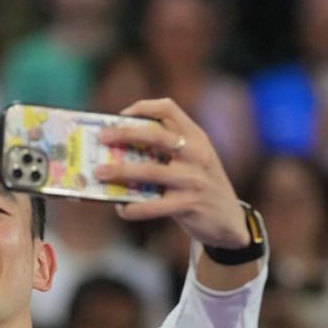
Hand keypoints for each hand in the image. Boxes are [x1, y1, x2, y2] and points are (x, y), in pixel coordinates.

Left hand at [93, 98, 247, 248]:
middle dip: (124, 134)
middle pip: (155, 135)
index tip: (120, 116)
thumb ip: (167, 151)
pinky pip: (152, 206)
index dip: (142, 108)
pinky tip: (120, 208)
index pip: (168, 108)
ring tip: (98, 173)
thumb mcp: (193, 160)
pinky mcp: (188, 205)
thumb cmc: (200, 186)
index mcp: (196, 137)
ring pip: (149, 171)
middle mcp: (196, 153)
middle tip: (102, 138)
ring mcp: (193, 179)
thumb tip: (118, 151)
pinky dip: (131, 208)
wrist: (229, 219)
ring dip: (119, 172)